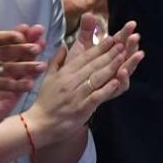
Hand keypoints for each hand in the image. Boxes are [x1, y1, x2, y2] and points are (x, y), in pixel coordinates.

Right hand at [0, 0, 46, 106]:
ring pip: (8, 69)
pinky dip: (17, 85)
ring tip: (41, 66)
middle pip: (5, 53)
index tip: (22, 35)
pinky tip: (29, 84)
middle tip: (38, 48)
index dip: (9, 37)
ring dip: (26, 68)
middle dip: (23, 51)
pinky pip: (4, 85)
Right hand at [23, 15, 141, 142]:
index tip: (110, 39)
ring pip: (96, 78)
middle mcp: (71, 81)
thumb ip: (56, 61)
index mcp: (64, 73)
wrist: (40, 123)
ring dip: (110, 67)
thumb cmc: (45, 100)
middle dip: (109, 54)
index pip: (84, 57)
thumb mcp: (48, 77)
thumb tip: (63, 45)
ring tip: (122, 57)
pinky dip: (106, 89)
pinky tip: (116, 82)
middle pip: (93, 65)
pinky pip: (96, 96)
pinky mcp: (81, 108)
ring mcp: (77, 95)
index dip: (98, 48)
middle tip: (121, 44)